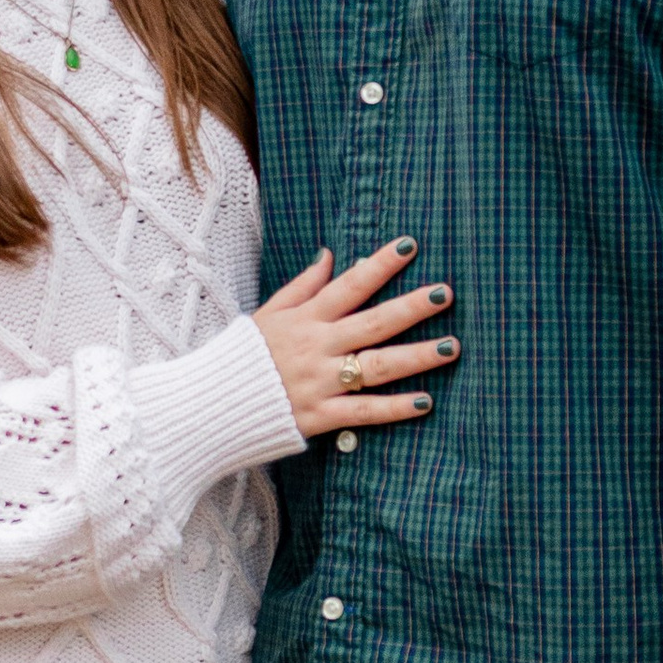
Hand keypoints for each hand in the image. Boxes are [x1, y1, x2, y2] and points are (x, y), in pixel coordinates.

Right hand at [255, 237, 459, 439]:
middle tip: (445, 294)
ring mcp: (321, 382)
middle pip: (373, 323)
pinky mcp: (321, 416)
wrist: (211, 405)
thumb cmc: (242, 356)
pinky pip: (365, 411)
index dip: (379, 265)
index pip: (349, 285)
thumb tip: (329, 256)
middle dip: (412, 307)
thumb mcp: (267, 314)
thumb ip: (302, 287)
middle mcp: (317, 347)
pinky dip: (395, 408)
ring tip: (451, 347)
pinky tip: (425, 401)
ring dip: (417, 356)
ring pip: (377, 366)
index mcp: (305, 319)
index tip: (409, 246)